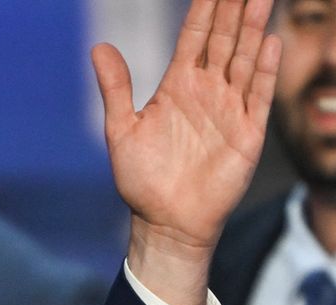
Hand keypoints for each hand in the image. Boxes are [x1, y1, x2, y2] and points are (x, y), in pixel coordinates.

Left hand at [93, 0, 279, 304]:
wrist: (164, 221)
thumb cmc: (140, 179)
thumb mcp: (120, 129)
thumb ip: (115, 87)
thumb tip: (98, 46)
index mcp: (176, 87)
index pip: (193, 38)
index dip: (203, 9)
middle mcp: (206, 92)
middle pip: (223, 40)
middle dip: (233, 10)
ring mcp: (229, 110)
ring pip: (244, 60)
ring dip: (252, 29)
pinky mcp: (247, 133)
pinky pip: (257, 95)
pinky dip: (264, 70)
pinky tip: (269, 42)